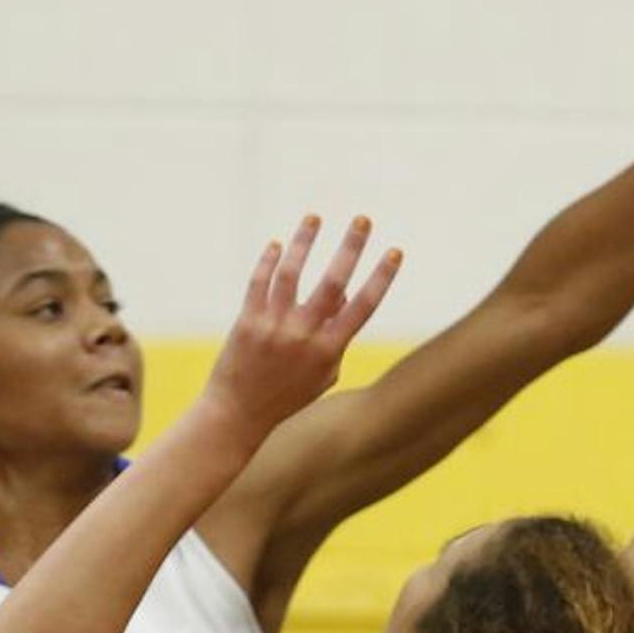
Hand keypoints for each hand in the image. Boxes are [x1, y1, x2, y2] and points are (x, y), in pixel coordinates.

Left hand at [204, 215, 400, 440]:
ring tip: (314, 218)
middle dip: (351, 247)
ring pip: (292, 273)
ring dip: (305, 241)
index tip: (395, 251)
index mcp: (329, 350)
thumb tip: (344, 295)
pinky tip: (277, 244)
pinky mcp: (247, 322)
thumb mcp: (323, 374)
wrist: (238, 414)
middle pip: (333, 282)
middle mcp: (303, 336)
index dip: (381, 277)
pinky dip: (268, 260)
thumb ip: (337, 337)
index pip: (363, 306)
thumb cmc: (286, 396)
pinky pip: (259, 282)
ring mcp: (274, 327)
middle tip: (363, 219)